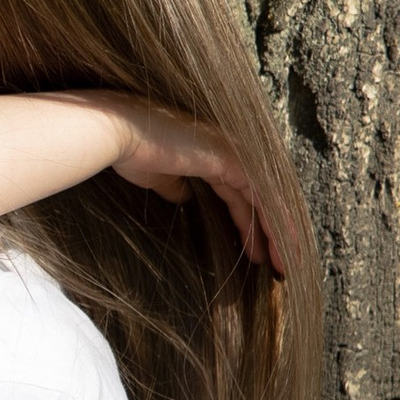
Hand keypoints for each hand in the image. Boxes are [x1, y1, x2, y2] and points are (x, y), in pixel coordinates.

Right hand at [104, 103, 287, 275]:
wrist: (118, 133)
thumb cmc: (130, 152)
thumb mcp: (158, 177)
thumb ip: (176, 187)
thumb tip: (184, 198)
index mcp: (213, 154)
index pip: (243, 194)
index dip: (250, 224)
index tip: (255, 252)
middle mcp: (230, 150)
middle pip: (261, 199)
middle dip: (270, 234)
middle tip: (276, 265)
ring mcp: (234, 152)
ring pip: (268, 200)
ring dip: (278, 235)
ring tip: (282, 266)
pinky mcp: (233, 159)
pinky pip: (264, 198)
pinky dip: (274, 225)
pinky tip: (280, 248)